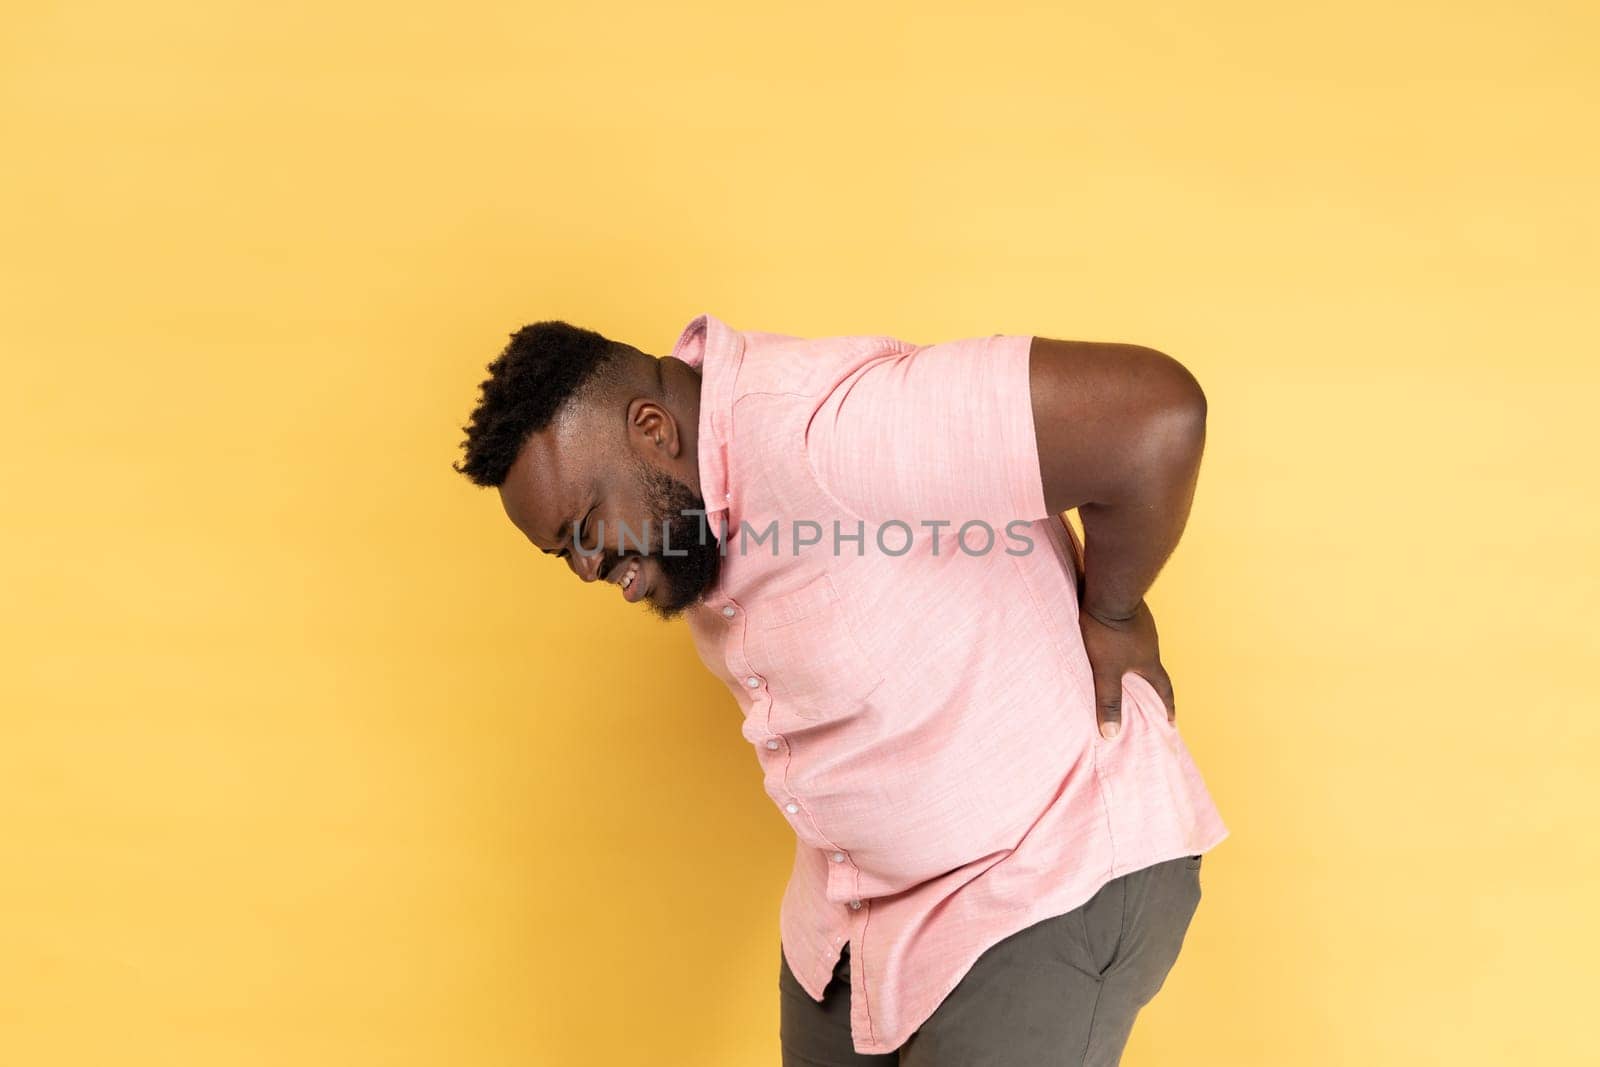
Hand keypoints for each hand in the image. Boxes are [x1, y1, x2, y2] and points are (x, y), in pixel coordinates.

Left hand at [1078, 598, 1175, 738]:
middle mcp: (1151, 643)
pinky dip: (1124, 643)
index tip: (1171, 720)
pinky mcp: (1130, 612)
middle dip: (1150, 684)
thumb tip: (1111, 734)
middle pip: (1153, 668)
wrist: (1109, 589)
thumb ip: (1108, 699)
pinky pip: (1130, 632)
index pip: (1164, 688)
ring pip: (1141, 649)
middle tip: (1146, 697)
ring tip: (1125, 670)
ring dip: (1135, 661)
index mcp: (1150, 661)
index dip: (1168, 706)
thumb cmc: (1108, 632)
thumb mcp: (1106, 669)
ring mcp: (1143, 625)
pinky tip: (1112, 642)